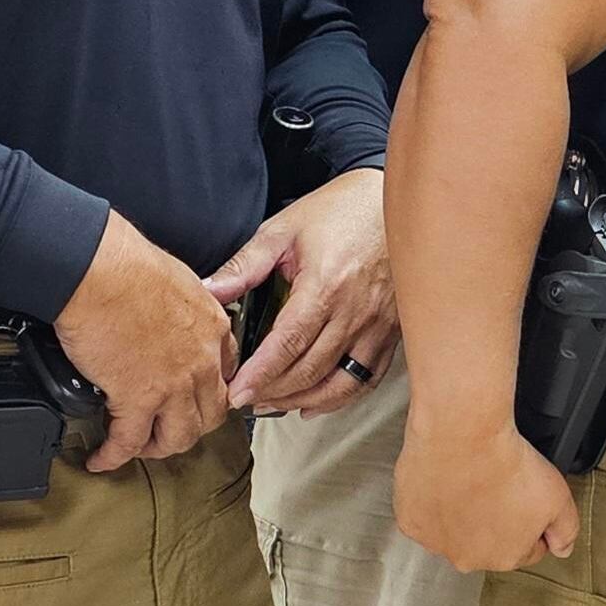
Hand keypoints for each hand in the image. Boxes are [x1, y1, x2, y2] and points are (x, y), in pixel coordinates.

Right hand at [54, 211, 239, 472]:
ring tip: (139, 447)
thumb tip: (165, 318)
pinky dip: (114, 455)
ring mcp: (173, 384)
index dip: (211, 393)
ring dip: (159, 447)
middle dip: (190, 427)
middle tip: (168, 429)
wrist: (99, 270)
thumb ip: (182, 308)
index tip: (196, 399)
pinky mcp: (136, 398)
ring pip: (180, 436)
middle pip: (211, 414)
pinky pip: (129, 440)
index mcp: (214, 329)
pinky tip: (102, 459)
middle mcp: (202, 361)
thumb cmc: (127, 265)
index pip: (228, 374)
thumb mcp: (179, 281)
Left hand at [207, 169, 393, 414]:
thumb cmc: (340, 210)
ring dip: (304, 399)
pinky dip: (341, 396)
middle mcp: (355, 311)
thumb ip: (245, 265)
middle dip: (274, 391)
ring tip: (275, 403)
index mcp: (325, 286)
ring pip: (341, 382)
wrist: (396, 201)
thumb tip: (208, 292)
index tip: (236, 393)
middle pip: (311, 370)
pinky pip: (368, 376)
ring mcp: (378, 324)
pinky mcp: (393, 329)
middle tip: (246, 399)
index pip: (287, 345)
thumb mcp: (283, 229)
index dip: (260, 374)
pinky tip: (316, 401)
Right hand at [395, 413, 578, 572]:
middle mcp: (467, 559)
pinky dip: (434, 502)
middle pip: (488, 544)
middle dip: (495, 521)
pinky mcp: (410, 521)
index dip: (531, 524)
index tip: (525, 500)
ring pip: (454, 531)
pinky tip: (445, 480)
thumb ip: (565, 530)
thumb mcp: (559, 498)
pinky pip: (426, 516)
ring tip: (471, 480)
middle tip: (497, 486)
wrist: (462, 436)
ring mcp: (435, 542)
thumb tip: (562, 549)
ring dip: (462, 513)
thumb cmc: (509, 464)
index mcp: (506, 557)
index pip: (527, 549)